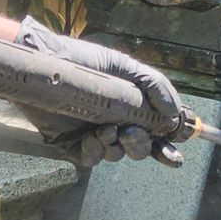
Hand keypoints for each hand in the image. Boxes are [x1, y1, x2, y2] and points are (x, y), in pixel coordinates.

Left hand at [16, 19, 192, 166]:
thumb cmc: (84, 61)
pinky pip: (92, 158)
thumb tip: (175, 115)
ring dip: (116, 146)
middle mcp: (116, 124)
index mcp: (132, 108)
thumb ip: (154, 86)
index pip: (157, 133)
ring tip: (105, 129)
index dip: (167, 146)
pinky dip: (95, 151)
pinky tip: (90, 137)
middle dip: (140, 145)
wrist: (45, 63)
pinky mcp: (73, 143)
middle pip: (140, 149)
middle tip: (130, 132)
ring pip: (117, 155)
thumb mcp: (124, 66)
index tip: (174, 154)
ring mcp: (95, 135)